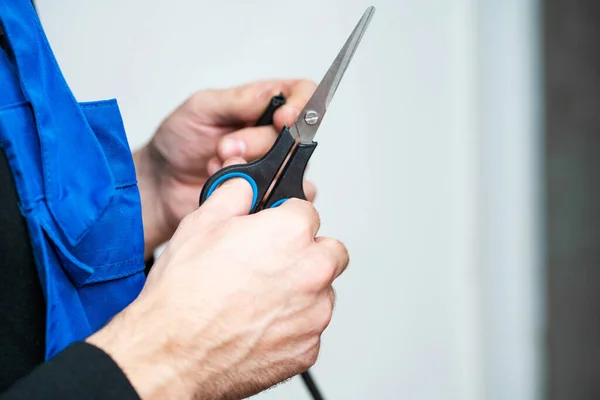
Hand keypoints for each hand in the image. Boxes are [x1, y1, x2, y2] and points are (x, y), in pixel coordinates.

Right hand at [87, 176, 348, 399]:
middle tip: (274, 262)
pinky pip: (310, 329)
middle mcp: (312, 272)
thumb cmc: (184, 294)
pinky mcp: (308, 349)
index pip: (308, 212)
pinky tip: (259, 324)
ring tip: (259, 298)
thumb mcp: (201, 223)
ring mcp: (313, 315)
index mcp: (292, 233)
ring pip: (322, 292)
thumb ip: (235, 194)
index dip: (285, 218)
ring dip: (302, 291)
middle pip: (329, 251)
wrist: (172, 353)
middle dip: (307, 252)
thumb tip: (245, 186)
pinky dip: (292, 325)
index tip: (272, 230)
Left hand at [134, 79, 317, 257]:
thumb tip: (275, 93)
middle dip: (257, 142)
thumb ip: (240, 100)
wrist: (161, 183)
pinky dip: (257, 192)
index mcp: (261, 105)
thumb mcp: (201, 108)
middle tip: (225, 147)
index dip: (301, 105)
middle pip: (296, 135)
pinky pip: (285, 196)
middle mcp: (272, 134)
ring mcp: (273, 166)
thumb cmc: (179, 141)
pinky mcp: (268, 194)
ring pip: (291, 167)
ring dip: (253, 169)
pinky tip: (230, 187)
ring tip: (220, 167)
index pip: (302, 95)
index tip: (282, 118)